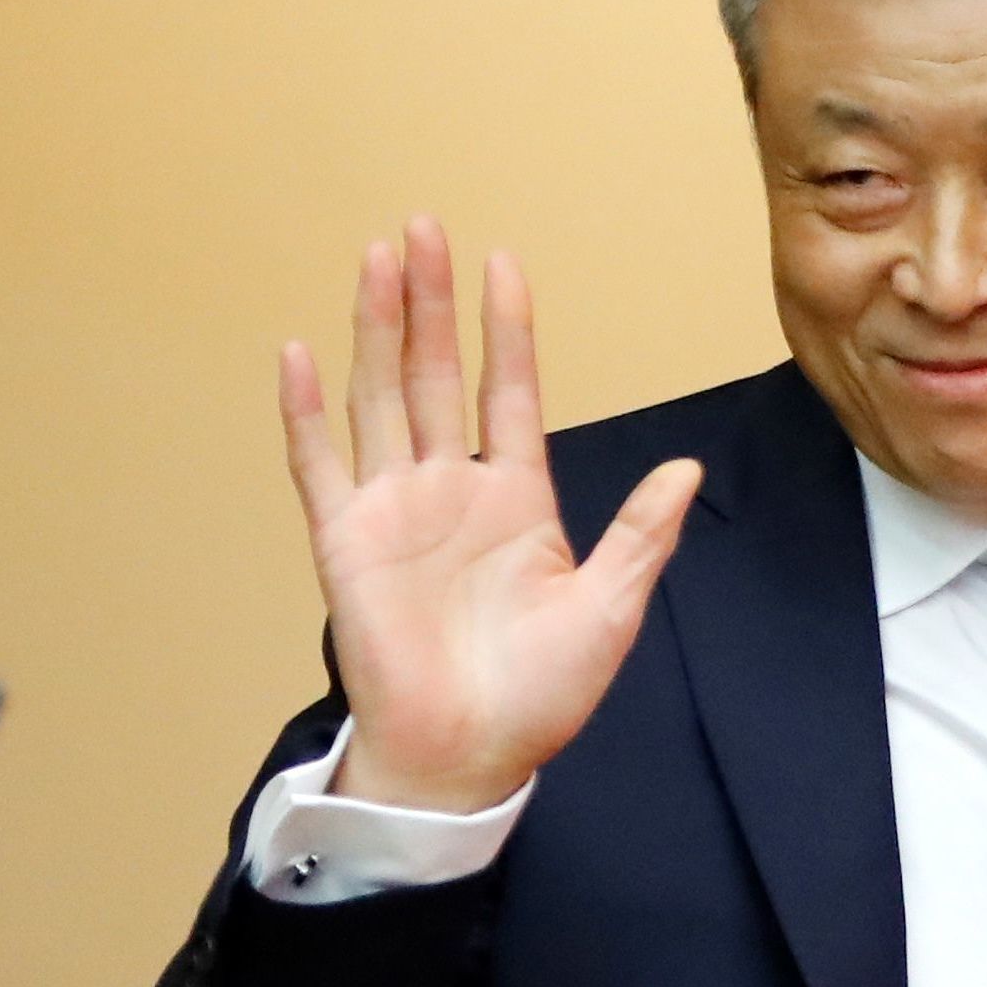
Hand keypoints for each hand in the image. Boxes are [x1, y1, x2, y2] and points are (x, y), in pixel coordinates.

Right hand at [282, 219, 701, 815]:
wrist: (471, 758)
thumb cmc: (540, 695)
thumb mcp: (608, 610)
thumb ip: (640, 535)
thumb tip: (687, 469)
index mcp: (515, 498)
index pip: (507, 391)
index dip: (504, 329)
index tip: (503, 263)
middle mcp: (450, 490)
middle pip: (432, 373)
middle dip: (429, 302)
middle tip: (424, 228)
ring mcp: (394, 511)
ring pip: (380, 397)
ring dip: (376, 329)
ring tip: (378, 259)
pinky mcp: (346, 543)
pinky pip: (319, 465)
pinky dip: (305, 411)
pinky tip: (299, 351)